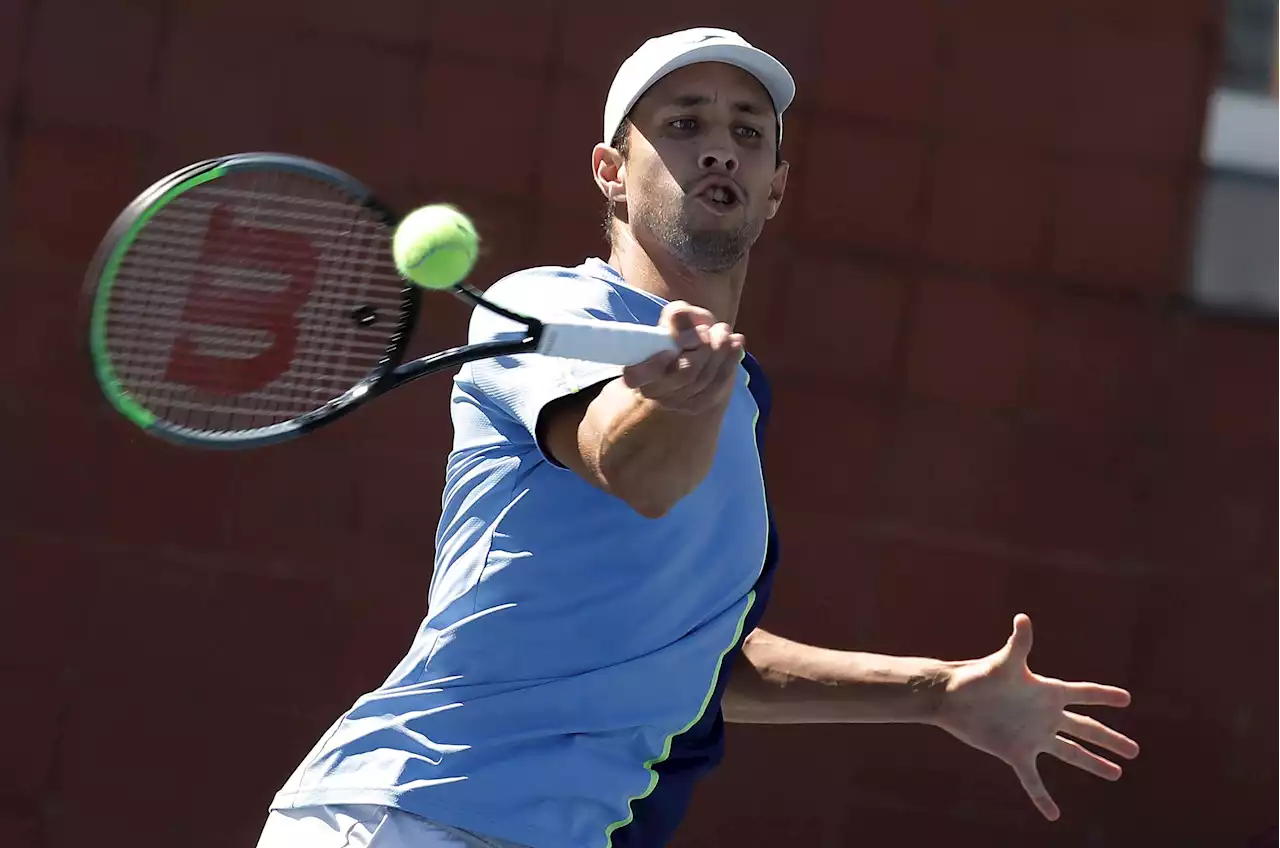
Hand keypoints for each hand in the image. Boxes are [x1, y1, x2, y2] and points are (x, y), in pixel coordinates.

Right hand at [621, 301, 743, 414]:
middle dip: (705, 348)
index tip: (670, 349)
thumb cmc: (680, 328)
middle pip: (684, 374)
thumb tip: (689, 336)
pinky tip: (736, 344)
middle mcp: (652, 391)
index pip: (635, 377)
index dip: (654, 365)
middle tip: (713, 329)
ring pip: (703, 379)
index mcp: (636, 370)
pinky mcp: (695, 405)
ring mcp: (674, 402)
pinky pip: (717, 386)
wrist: (693, 347)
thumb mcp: (676, 315)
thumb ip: (679, 317)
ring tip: (724, 331)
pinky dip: (730, 362)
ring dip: (720, 351)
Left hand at [932, 614, 1139, 820]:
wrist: (951, 697)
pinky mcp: (1015, 752)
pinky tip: (1053, 814)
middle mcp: (1045, 715)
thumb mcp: (1003, 662)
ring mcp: (1032, 736)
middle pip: (1086, 729)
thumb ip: (1019, 644)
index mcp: (1047, 692)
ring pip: (1070, 753)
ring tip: (1116, 774)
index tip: (1126, 699)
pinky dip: (1041, 797)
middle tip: (1134, 750)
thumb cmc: (978, 676)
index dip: (1104, 696)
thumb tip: (1023, 619)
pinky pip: (1032, 780)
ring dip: (1093, 764)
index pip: (1083, 693)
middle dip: (1110, 740)